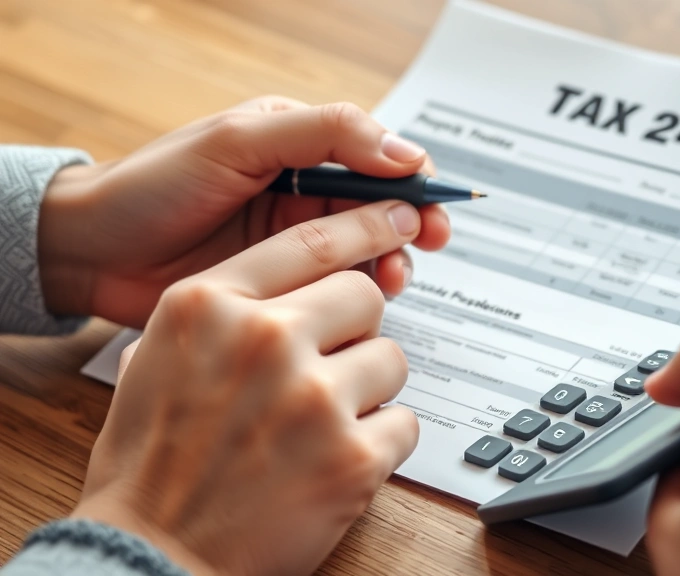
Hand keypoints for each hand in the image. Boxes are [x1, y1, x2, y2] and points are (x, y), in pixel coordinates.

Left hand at [37, 96, 448, 326]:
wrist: (94, 254)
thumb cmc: (154, 186)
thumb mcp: (240, 141)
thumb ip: (324, 133)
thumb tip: (404, 150)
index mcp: (298, 142)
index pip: (378, 152)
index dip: (414, 178)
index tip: (433, 205)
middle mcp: (304, 188)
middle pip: (384, 203)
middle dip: (413, 224)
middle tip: (427, 246)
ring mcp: (296, 238)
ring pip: (370, 247)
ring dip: (391, 260)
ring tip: (390, 279)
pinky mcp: (286, 282)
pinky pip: (340, 285)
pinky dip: (361, 293)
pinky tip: (363, 300)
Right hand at [71, 200, 422, 574]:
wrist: (148, 557)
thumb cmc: (148, 467)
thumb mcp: (149, 363)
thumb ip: (211, 316)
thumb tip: (263, 295)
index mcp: (208, 305)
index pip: (310, 243)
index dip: (362, 230)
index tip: (394, 223)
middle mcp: (263, 338)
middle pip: (363, 295)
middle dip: (356, 329)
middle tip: (332, 364)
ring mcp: (312, 397)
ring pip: (392, 357)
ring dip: (369, 388)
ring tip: (326, 422)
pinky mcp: (352, 457)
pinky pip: (406, 423)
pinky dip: (382, 442)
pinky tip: (339, 459)